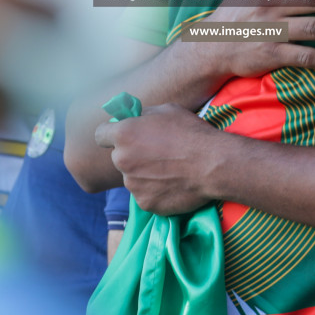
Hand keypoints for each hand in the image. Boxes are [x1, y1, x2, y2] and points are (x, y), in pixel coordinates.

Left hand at [95, 103, 226, 214]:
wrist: (213, 165)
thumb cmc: (191, 132)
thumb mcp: (167, 110)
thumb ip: (143, 115)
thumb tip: (133, 118)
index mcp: (124, 134)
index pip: (100, 135)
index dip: (111, 135)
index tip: (122, 137)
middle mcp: (122, 160)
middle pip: (119, 158)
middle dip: (132, 156)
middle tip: (156, 155)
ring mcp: (132, 185)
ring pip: (132, 178)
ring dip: (144, 175)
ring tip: (169, 171)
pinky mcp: (145, 203)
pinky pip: (145, 195)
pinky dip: (155, 191)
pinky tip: (173, 185)